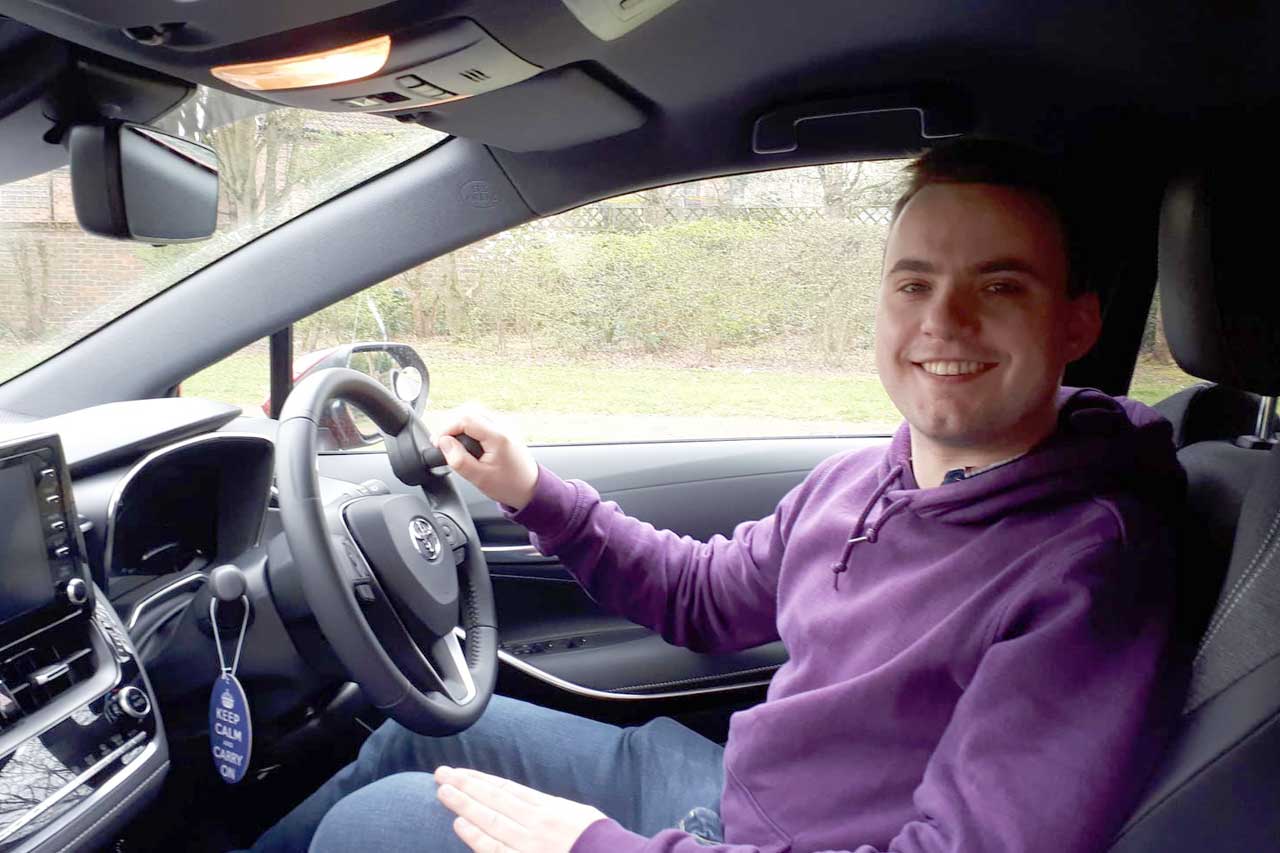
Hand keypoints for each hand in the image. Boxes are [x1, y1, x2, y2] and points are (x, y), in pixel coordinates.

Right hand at [431, 404, 538, 510]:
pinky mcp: (503, 428)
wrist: (530, 488)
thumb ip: (458, 460)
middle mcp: (503, 425)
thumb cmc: (508, 485)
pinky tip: (462, 439)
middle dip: (450, 423)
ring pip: (474, 411)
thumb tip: (443, 442)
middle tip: (441, 442)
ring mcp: (504, 425)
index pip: (465, 419)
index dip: (446, 429)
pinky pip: (481, 418)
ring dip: (458, 423)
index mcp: (498, 437)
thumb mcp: (479, 478)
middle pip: (469, 410)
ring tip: (449, 441)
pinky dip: (468, 425)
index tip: (437, 443)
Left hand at [435, 765, 607, 852]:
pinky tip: (461, 825)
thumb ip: (547, 807)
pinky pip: (495, 849)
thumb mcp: (575, 814)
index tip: (460, 773)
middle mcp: (536, 823)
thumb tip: (522, 800)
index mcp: (548, 808)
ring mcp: (528, 844)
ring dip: (465, 806)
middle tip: (442, 774)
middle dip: (465, 786)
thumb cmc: (597, 840)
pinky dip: (477, 837)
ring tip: (444, 793)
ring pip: (490, 820)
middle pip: (493, 799)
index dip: (480, 780)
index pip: (505, 789)